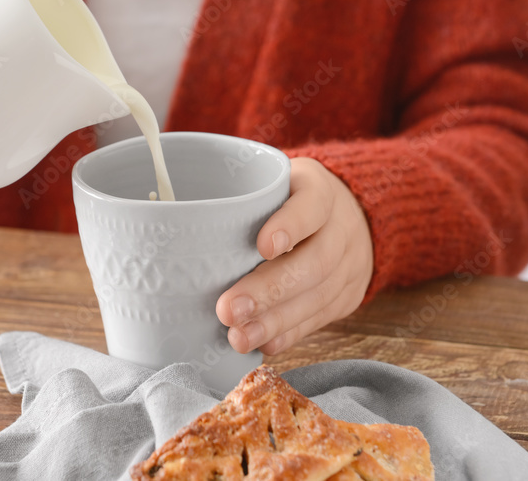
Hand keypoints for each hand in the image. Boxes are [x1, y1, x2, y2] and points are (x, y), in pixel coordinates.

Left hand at [216, 157, 373, 354]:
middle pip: (314, 262)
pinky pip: (320, 319)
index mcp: (320, 190)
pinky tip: (263, 344)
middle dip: (270, 290)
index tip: (262, 246)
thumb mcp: (274, 185)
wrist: (350, 218)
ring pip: (317, 297)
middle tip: (228, 310)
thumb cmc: (290, 201)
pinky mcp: (347, 296)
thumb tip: (177, 230)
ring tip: (238, 336)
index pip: (312, 205)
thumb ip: (241, 202)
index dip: (290, 226)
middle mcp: (341, 228)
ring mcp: (350, 265)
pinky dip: (289, 333)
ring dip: (275, 321)